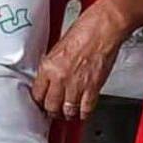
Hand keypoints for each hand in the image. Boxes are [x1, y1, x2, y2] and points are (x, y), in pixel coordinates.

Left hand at [31, 0, 129, 121]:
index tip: (42, 102)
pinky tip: (83, 112)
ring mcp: (77, 84)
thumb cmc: (86, 30)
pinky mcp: (93, 88)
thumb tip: (49, 79)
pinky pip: (86, 109)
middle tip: (54, 111)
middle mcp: (60, 77)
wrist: (105, 27)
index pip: (37, 93)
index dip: (39, 101)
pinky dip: (84, 113)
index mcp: (48, 66)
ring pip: (68, 111)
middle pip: (51, 106)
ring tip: (68, 114)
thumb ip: (52, 65)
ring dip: (68, 114)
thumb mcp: (58, 47)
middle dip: (52, 111)